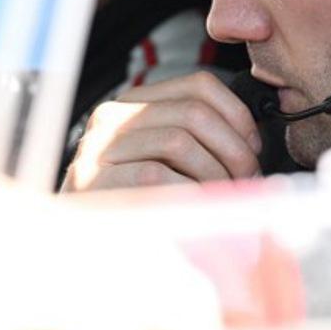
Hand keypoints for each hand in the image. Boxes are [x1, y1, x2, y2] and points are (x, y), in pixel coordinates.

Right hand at [63, 71, 262, 192]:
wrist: (77, 244)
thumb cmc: (130, 205)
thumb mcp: (163, 162)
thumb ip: (195, 142)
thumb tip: (252, 143)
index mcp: (134, 105)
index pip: (198, 85)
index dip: (236, 114)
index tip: (253, 146)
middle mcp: (113, 117)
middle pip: (194, 113)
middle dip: (233, 149)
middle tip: (247, 178)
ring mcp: (99, 147)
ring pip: (179, 141)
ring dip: (214, 174)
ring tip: (223, 198)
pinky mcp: (93, 179)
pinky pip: (156, 176)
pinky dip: (186, 193)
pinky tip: (195, 210)